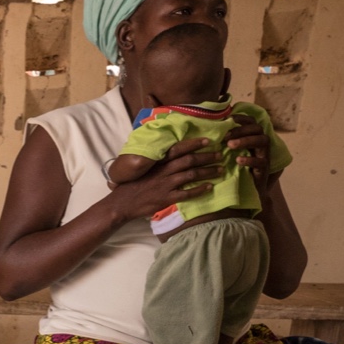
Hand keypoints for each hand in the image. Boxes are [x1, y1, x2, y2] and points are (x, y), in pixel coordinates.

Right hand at [105, 138, 222, 222]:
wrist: (122, 203)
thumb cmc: (130, 185)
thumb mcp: (140, 168)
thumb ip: (154, 161)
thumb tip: (167, 152)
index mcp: (157, 162)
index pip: (178, 149)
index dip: (194, 144)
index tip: (207, 140)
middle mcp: (163, 171)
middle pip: (189, 161)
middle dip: (206, 157)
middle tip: (220, 154)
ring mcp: (166, 185)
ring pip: (191, 175)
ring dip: (208, 172)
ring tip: (220, 169)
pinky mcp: (167, 198)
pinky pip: (188, 193)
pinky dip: (200, 190)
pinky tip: (210, 187)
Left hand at [224, 115, 271, 195]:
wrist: (246, 188)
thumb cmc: (235, 165)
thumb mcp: (229, 150)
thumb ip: (224, 138)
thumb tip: (208, 126)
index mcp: (252, 135)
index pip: (251, 121)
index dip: (240, 117)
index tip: (227, 118)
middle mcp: (261, 142)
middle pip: (257, 128)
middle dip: (240, 129)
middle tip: (224, 135)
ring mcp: (265, 154)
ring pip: (261, 141)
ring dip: (245, 141)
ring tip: (230, 145)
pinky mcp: (265, 168)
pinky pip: (261, 161)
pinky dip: (249, 160)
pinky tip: (238, 160)